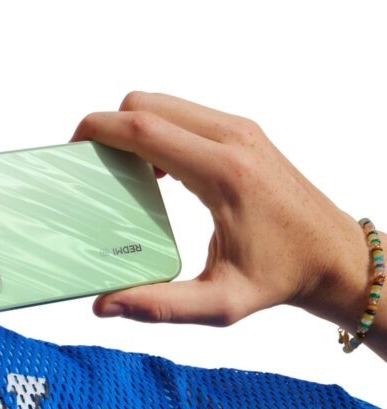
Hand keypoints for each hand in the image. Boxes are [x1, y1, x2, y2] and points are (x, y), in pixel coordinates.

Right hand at [70, 92, 370, 334]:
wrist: (335, 256)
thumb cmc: (281, 278)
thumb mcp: (222, 304)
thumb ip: (161, 306)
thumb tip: (104, 305)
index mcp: (223, 173)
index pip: (145, 127)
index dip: (99, 129)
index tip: (73, 147)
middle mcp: (233, 139)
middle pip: (147, 103)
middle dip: (109, 125)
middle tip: (92, 163)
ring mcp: (240, 130)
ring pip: (164, 103)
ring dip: (133, 126)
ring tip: (121, 169)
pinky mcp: (243, 132)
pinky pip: (183, 114)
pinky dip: (157, 130)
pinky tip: (154, 172)